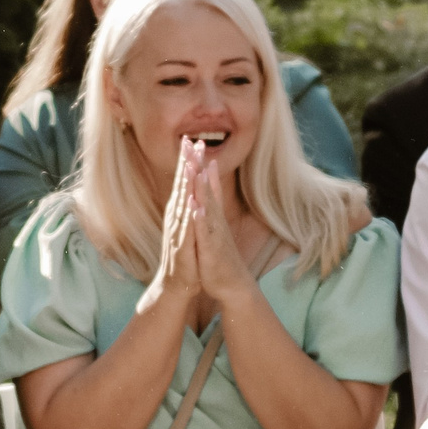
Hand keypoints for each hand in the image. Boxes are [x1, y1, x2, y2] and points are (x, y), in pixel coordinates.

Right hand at [137, 138, 204, 315]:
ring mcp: (177, 232)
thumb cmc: (184, 257)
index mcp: (178, 213)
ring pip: (182, 203)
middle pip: (180, 186)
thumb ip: (187, 208)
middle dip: (185, 163)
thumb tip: (189, 188)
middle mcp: (175, 219)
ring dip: (185, 184)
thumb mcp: (187, 227)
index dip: (187, 161)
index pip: (182, 182)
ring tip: (189, 164)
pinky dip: (189, 215)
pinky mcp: (182, 247)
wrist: (175, 286)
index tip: (192, 139)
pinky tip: (192, 203)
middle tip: (188, 140)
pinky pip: (186, 229)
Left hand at [186, 140, 260, 305]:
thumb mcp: (215, 229)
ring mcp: (215, 234)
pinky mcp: (212, 250)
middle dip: (199, 166)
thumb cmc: (221, 257)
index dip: (199, 164)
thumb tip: (210, 188)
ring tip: (197, 167)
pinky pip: (206, 234)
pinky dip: (201, 221)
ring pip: (208, 207)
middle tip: (194, 142)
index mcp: (213, 216)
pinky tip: (197, 208)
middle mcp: (215, 221)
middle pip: (207, 189)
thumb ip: (214, 207)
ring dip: (203, 188)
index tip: (193, 142)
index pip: (206, 185)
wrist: (234, 286)